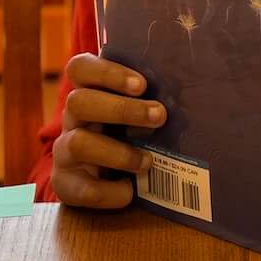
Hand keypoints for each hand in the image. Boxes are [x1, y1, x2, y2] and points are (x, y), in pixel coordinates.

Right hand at [51, 53, 167, 208]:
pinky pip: (83, 189)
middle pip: (78, 102)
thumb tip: (196, 93)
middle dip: (122, 109)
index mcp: (86, 92)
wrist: (99, 179)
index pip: (80, 68)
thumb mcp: (136, 111)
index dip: (107, 72)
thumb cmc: (129, 134)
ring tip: (147, 161)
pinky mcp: (66, 184)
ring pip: (78, 143)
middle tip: (159, 116)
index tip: (142, 84)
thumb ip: (151, 99)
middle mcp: (71, 119)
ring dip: (119, 152)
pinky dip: (111, 192)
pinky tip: (131, 190)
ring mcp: (64, 152)